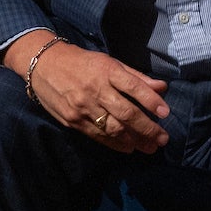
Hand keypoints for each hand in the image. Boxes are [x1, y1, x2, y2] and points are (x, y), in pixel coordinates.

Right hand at [10, 33, 169, 153]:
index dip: (151, 101)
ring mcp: (83, 107)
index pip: (134, 87)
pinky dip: (115, 144)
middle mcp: (96, 90)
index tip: (166, 113)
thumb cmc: (83, 62)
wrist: (44, 65)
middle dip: (147, 128)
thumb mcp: (110, 62)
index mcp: (107, 71)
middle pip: (126, 113)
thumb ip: (136, 77)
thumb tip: (162, 88)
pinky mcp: (72, 120)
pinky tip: (128, 148)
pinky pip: (98, 135)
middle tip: (163, 139)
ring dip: (134, 140)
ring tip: (149, 147)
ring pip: (113, 128)